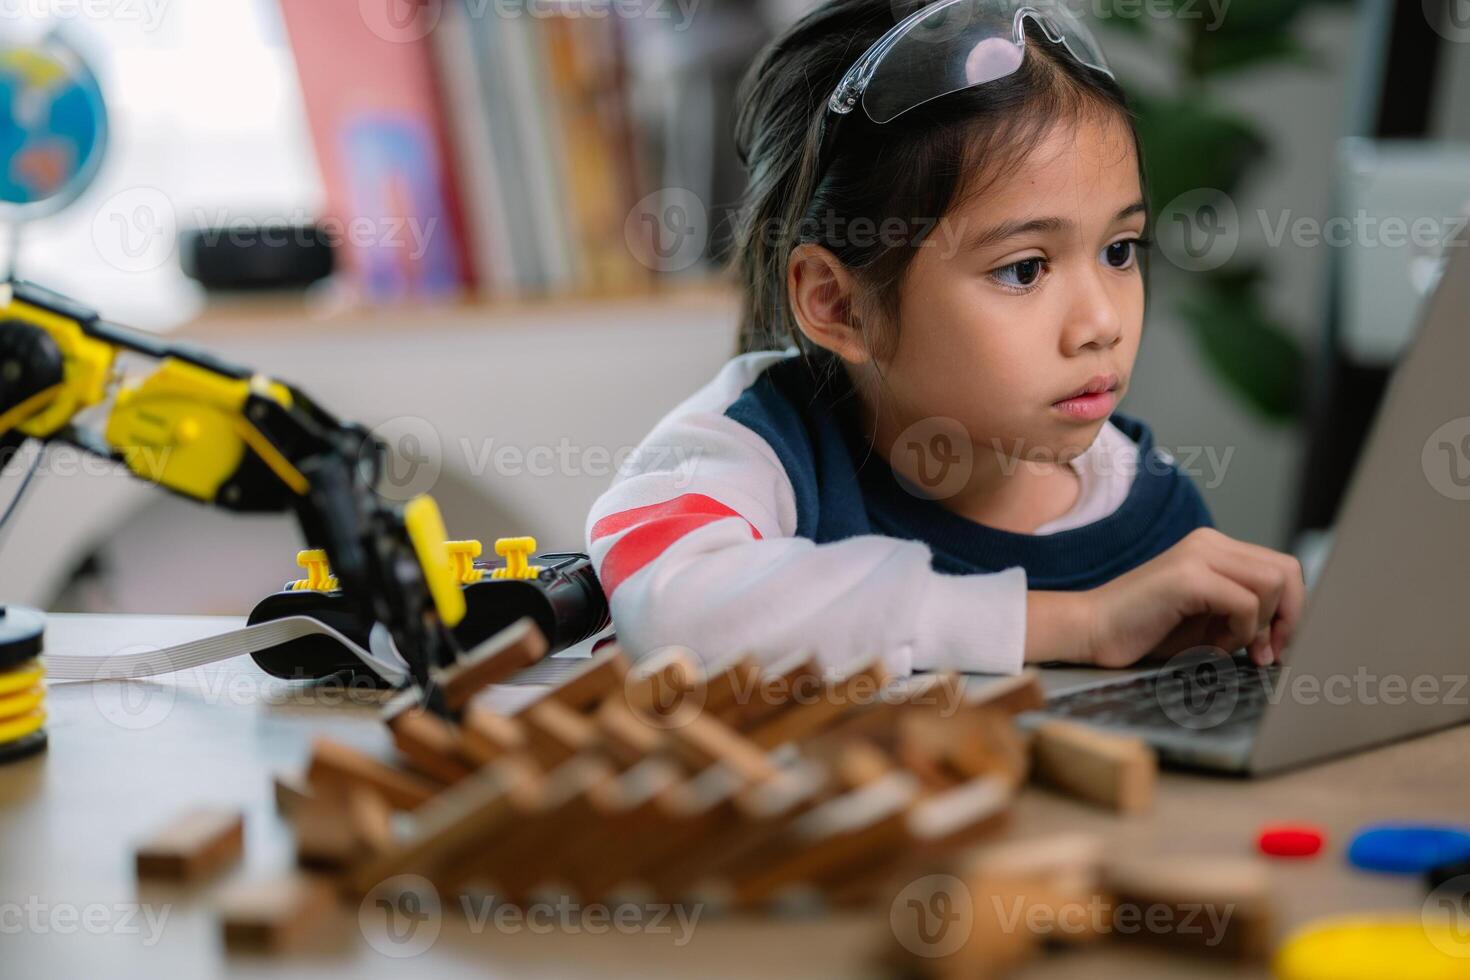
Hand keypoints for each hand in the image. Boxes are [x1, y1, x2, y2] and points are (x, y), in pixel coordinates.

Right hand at [1026, 527, 1305, 668]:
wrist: (1090, 631)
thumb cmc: (1144, 631)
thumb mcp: (1206, 619)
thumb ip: (1244, 611)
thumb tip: (1290, 628)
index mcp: (1214, 548)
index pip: (1282, 568)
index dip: (1290, 610)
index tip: (1272, 647)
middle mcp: (1209, 542)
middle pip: (1287, 571)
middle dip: (1286, 618)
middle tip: (1264, 653)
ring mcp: (1198, 554)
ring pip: (1272, 584)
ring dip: (1258, 627)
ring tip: (1225, 647)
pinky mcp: (1188, 575)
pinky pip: (1245, 603)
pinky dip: (1238, 633)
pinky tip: (1210, 646)